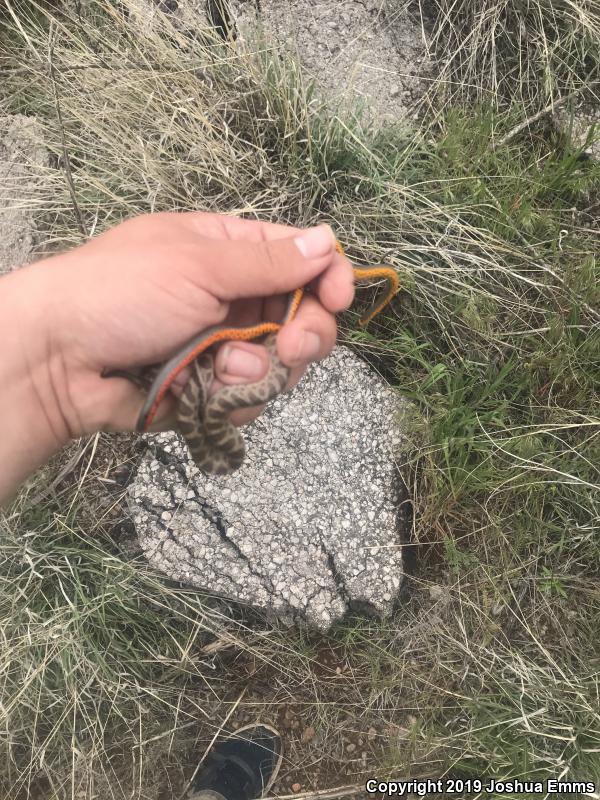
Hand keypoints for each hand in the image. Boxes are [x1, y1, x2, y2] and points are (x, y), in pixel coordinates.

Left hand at [21, 212, 354, 439]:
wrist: (58, 361)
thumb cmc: (120, 293)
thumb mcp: (197, 264)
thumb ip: (267, 262)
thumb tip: (327, 239)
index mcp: (229, 252)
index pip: (300, 259)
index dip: (328, 277)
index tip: (339, 300)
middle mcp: (232, 298)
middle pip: (302, 318)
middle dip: (305, 336)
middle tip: (293, 348)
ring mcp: (222, 346)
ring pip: (281, 365)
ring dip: (260, 371)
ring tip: (223, 371)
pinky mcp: (210, 389)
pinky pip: (249, 398)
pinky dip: (233, 399)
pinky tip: (205, 393)